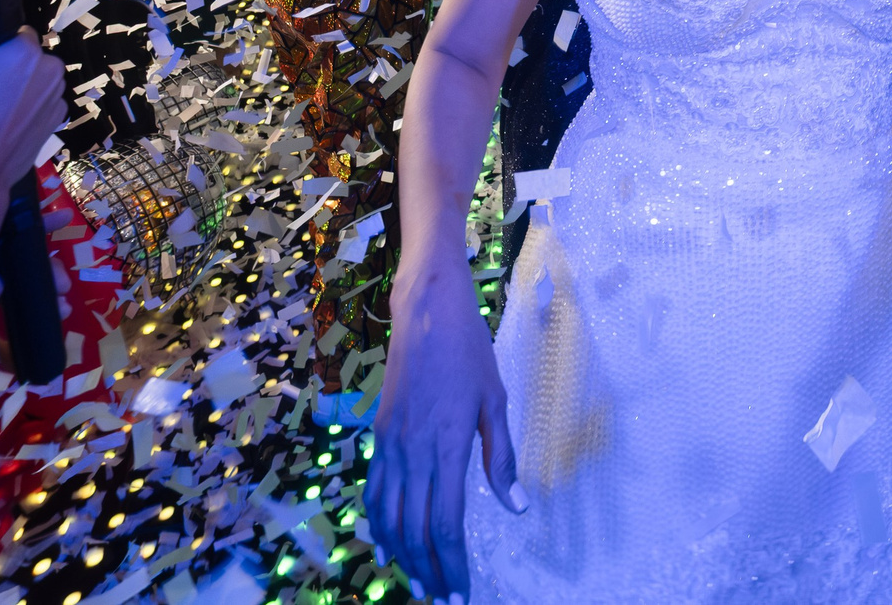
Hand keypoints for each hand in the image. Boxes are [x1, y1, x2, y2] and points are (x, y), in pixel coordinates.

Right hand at [366, 266, 526, 599]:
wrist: (426, 314)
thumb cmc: (470, 354)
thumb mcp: (496, 402)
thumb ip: (501, 458)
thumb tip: (517, 507)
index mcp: (448, 445)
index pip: (445, 522)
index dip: (452, 562)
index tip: (461, 592)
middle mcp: (413, 452)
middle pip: (414, 529)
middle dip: (429, 569)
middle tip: (443, 597)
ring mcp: (391, 445)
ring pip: (389, 516)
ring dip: (403, 555)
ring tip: (420, 582)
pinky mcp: (379, 437)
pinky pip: (374, 492)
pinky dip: (379, 525)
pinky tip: (388, 544)